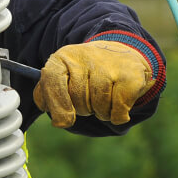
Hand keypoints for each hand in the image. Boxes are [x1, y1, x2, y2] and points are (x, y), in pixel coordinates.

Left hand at [33, 40, 155, 127]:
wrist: (124, 57)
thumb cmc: (87, 73)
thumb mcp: (64, 75)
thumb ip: (49, 91)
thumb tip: (47, 109)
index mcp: (64, 57)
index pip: (52, 79)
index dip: (57, 103)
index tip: (64, 121)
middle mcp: (86, 57)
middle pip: (78, 100)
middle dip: (83, 109)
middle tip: (90, 98)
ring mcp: (110, 66)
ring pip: (99, 107)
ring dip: (101, 112)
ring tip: (104, 98)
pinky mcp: (130, 77)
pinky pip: (117, 112)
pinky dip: (117, 116)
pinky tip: (119, 102)